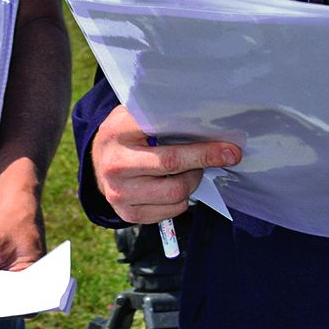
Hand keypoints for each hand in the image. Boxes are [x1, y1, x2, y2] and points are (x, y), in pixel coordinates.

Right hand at [91, 105, 239, 224]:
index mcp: (118, 131)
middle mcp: (116, 164)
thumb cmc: (128, 135)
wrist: (98, 163)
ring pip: (176, 192)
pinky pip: (172, 210)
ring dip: (193, 180)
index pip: (164, 136)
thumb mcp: (135, 115)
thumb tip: (211, 126)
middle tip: (228, 156)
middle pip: (173, 166)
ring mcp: (120, 192)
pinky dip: (183, 198)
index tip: (229, 146)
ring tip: (193, 169)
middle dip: (205, 160)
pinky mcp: (128, 213)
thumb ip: (162, 116)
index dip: (201, 145)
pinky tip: (177, 184)